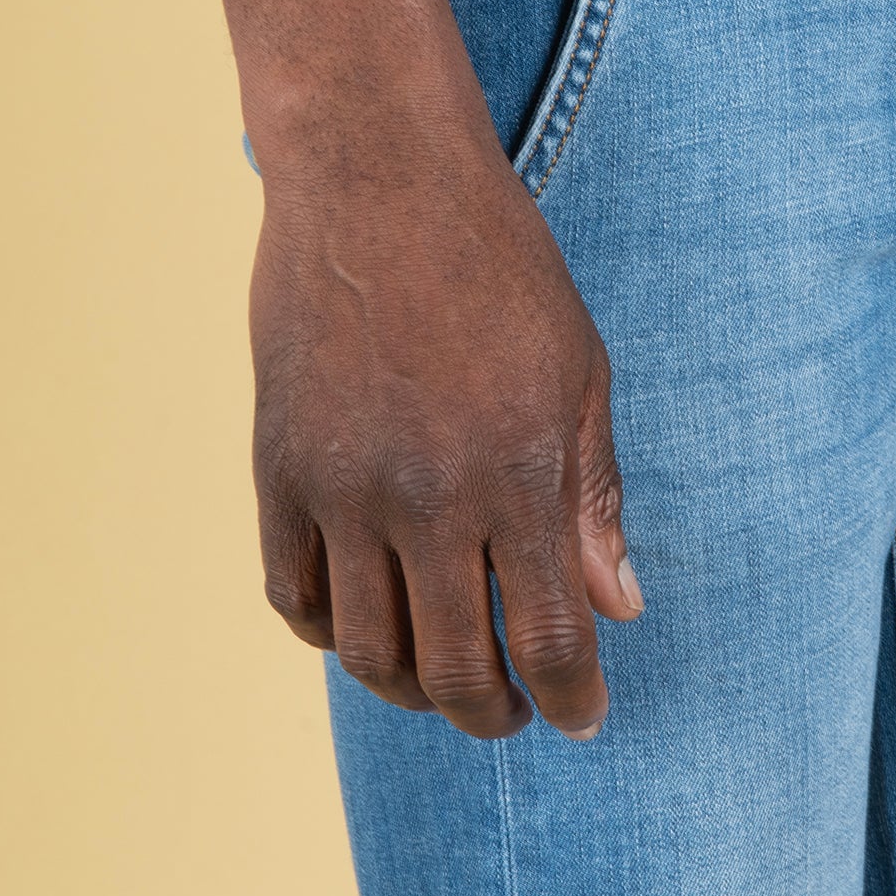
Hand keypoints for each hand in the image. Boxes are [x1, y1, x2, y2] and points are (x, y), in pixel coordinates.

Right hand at [247, 110, 640, 735]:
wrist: (377, 177)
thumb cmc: (498, 265)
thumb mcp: (579, 371)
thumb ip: (594, 497)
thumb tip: (617, 607)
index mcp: (517, 473)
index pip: (547, 638)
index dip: (570, 698)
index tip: (582, 718)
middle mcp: (426, 496)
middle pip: (454, 669)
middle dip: (493, 714)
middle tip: (515, 713)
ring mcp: (341, 487)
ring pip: (367, 652)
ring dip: (412, 689)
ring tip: (444, 679)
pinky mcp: (278, 468)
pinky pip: (294, 595)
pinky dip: (329, 634)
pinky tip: (366, 626)